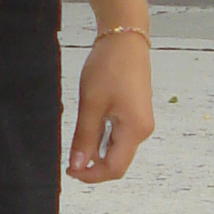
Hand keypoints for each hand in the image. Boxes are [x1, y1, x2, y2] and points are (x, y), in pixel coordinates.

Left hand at [66, 31, 153, 182]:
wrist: (124, 38)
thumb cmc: (110, 67)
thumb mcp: (91, 104)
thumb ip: (84, 138)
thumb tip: (77, 166)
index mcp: (135, 130)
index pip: (114, 168)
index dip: (91, 175)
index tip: (70, 170)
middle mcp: (143, 130)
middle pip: (117, 161)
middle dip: (93, 164)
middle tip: (70, 156)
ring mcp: (141, 122)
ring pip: (117, 149)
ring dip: (97, 150)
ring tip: (78, 136)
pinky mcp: (136, 114)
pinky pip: (119, 135)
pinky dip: (102, 137)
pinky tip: (89, 125)